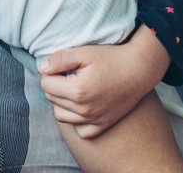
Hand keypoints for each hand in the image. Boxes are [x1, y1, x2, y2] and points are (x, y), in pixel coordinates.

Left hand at [39, 26, 169, 138]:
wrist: (140, 69)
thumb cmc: (112, 58)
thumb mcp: (84, 52)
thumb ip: (60, 59)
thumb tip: (42, 68)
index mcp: (77, 91)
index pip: (45, 84)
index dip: (50, 71)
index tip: (62, 65)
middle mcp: (84, 109)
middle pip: (51, 99)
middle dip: (55, 85)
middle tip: (69, 74)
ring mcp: (94, 120)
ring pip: (61, 115)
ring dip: (61, 102)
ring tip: (74, 87)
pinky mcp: (103, 124)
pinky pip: (81, 131)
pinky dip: (77, 120)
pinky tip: (82, 105)